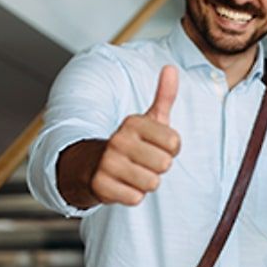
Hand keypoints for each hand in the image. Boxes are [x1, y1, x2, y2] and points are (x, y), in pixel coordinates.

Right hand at [90, 65, 181, 204]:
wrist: (91, 166)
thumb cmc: (129, 143)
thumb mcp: (148, 118)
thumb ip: (164, 95)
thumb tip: (171, 68)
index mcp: (133, 122)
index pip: (175, 142)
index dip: (170, 149)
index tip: (156, 146)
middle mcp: (119, 140)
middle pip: (165, 164)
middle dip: (159, 167)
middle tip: (143, 162)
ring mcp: (108, 163)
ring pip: (152, 183)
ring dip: (146, 182)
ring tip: (133, 173)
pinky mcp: (101, 186)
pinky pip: (136, 198)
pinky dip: (132, 195)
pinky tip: (122, 184)